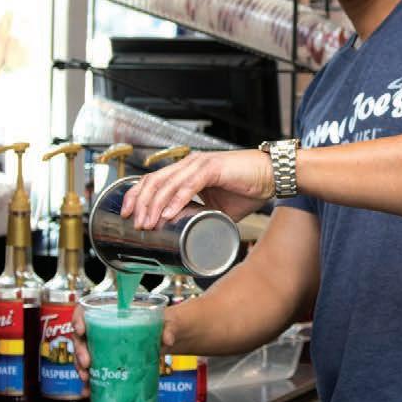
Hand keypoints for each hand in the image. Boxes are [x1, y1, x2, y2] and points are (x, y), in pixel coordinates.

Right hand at [72, 301, 181, 386]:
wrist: (168, 337)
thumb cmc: (164, 323)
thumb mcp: (167, 322)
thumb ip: (168, 327)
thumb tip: (167, 339)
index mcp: (112, 312)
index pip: (86, 310)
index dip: (78, 318)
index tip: (81, 330)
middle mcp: (103, 328)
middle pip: (81, 336)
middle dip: (79, 350)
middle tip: (87, 363)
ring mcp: (103, 345)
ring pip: (83, 354)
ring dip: (80, 367)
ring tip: (86, 379)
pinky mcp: (108, 361)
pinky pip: (93, 370)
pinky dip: (90, 382)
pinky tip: (89, 391)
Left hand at [121, 149, 273, 229]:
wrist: (273, 177)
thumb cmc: (248, 189)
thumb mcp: (218, 209)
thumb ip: (202, 217)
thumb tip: (189, 237)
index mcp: (187, 171)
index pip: (154, 180)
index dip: (137, 195)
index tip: (127, 214)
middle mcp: (190, 164)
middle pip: (154, 180)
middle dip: (140, 202)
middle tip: (133, 222)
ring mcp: (200, 164)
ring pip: (168, 183)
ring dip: (155, 205)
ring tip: (148, 223)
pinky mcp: (213, 168)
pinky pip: (189, 184)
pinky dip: (176, 199)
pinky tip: (167, 213)